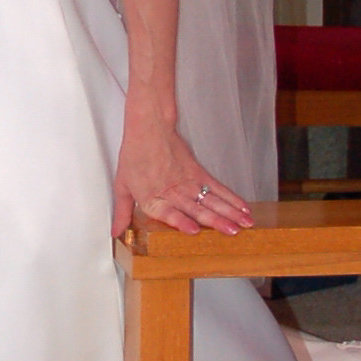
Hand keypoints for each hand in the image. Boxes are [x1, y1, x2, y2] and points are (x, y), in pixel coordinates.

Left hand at [113, 117, 251, 238]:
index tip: (193, 230)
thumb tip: (115, 232)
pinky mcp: (199, 174)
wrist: (149, 128)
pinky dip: (232, 198)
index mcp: (153, 197)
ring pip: (212, 200)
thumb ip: (122, 212)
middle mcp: (173, 191)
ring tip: (244, 224)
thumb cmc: (135, 156)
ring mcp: (188, 182)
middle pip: (197, 208)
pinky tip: (243, 208)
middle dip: (217, 221)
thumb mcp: (122, 185)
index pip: (168, 211)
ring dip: (230, 213)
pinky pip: (218, 188)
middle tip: (231, 232)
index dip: (181, 221)